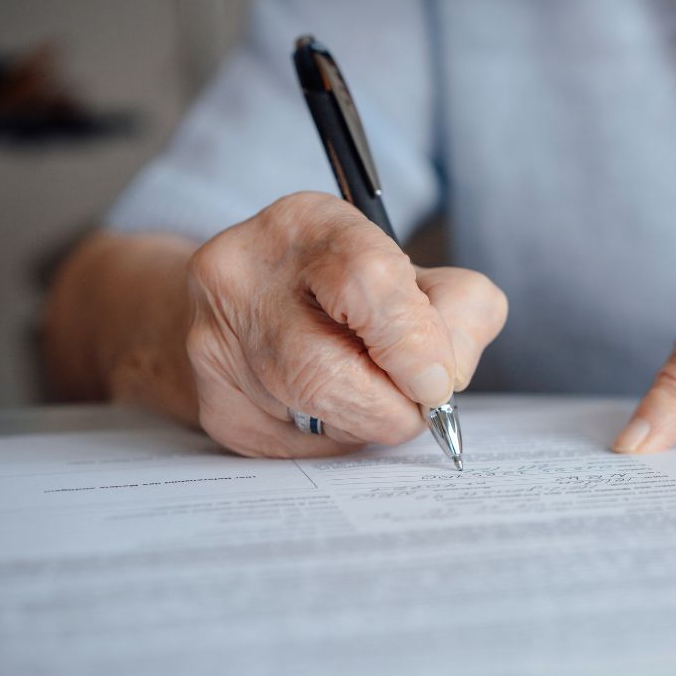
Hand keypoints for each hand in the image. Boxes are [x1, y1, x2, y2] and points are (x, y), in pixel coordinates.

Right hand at [186, 192, 506, 456]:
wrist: (252, 306)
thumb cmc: (351, 289)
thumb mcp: (416, 273)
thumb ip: (459, 312)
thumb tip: (447, 379)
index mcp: (307, 225)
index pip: (368, 281)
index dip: (415, 344)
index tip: (438, 380)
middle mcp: (244, 279)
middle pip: (328, 375)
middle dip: (393, 406)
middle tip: (417, 401)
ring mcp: (216, 347)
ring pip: (318, 422)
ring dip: (367, 423)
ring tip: (366, 389)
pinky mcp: (218, 406)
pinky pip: (300, 451)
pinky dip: (335, 439)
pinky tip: (328, 406)